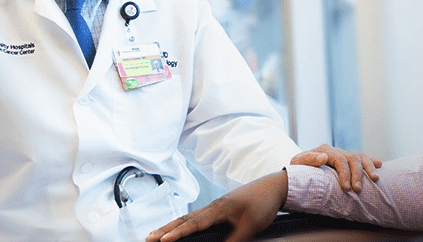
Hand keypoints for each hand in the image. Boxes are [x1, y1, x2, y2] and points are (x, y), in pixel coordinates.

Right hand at [146, 170, 286, 241]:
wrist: (274, 186)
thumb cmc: (263, 202)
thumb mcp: (251, 225)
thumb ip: (235, 239)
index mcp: (219, 208)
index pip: (193, 223)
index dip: (177, 233)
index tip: (162, 241)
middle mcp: (214, 206)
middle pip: (184, 218)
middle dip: (165, 229)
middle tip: (148, 237)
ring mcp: (216, 206)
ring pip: (189, 216)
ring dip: (171, 225)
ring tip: (156, 234)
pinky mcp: (220, 208)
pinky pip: (197, 216)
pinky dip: (184, 223)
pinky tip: (180, 228)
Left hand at [290, 143, 381, 191]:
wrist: (297, 173)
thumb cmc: (297, 171)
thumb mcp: (298, 165)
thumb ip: (308, 159)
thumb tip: (324, 157)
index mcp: (324, 150)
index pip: (340, 160)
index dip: (345, 174)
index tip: (347, 188)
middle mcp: (335, 151)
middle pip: (352, 159)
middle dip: (357, 174)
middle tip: (358, 190)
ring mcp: (342, 154)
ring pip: (360, 157)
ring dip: (368, 168)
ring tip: (375, 179)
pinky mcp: (347, 160)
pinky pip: (362, 158)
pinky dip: (371, 161)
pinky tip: (380, 165)